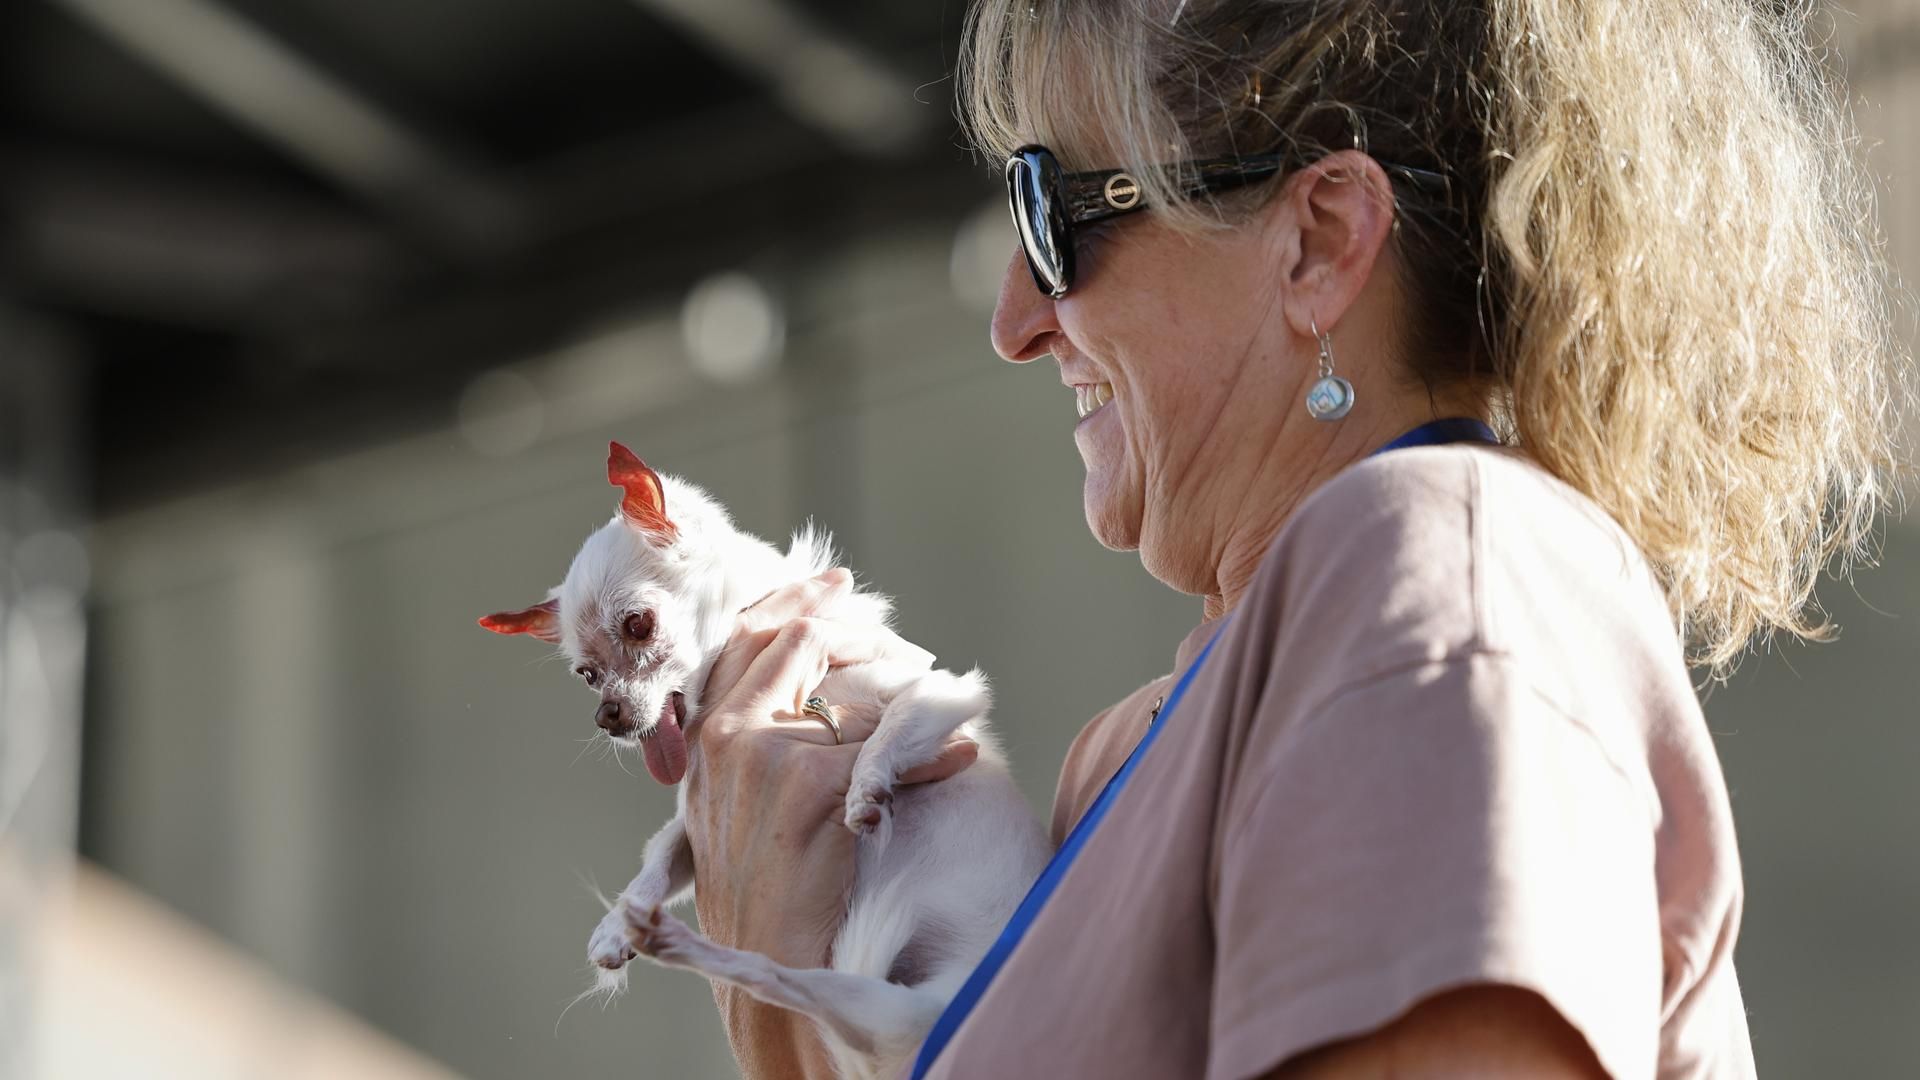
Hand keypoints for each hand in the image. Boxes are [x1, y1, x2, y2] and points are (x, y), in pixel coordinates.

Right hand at [684, 569, 976, 1076]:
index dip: (796, 602)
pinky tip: (962, 755)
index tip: (835, 586)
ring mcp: (768, 756)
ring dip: (903, 691)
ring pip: (851, 692)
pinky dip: (933, 753)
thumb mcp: (733, 807)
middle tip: (883, 616)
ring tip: (937, 695)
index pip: (746, 637)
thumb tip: (811, 696)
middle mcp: (729, 735)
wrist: (767, 960)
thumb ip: (754, 746)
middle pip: (794, 638)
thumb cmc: (762, 893)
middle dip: (848, 620)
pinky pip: (887, 748)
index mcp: (706, 737)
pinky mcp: (814, 786)